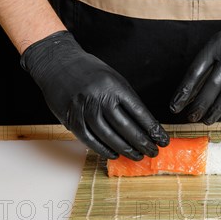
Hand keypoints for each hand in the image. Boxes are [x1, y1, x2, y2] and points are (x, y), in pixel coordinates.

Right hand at [21, 31, 168, 159]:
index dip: (153, 129)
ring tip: (138, 156)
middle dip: (143, 143)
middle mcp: (100, 98)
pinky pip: (90, 140)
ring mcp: (84, 110)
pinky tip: (115, 154)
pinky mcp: (71, 119)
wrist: (57, 63)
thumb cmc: (90, 72)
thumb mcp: (113, 79)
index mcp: (115, 86)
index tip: (163, 139)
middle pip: (126, 127)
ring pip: (109, 137)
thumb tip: (144, 125)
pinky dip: (104, 150)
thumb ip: (126, 100)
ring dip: (126, 149)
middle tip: (153, 152)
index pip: (140, 113)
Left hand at [170, 4, 220, 124]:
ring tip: (207, 120)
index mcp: (216, 45)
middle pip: (212, 85)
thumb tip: (190, 93)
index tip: (175, 106)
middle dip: (200, 105)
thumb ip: (205, 65)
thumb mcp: (218, 43)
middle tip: (191, 118)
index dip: (184, 92)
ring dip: (216, 111)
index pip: (196, 72)